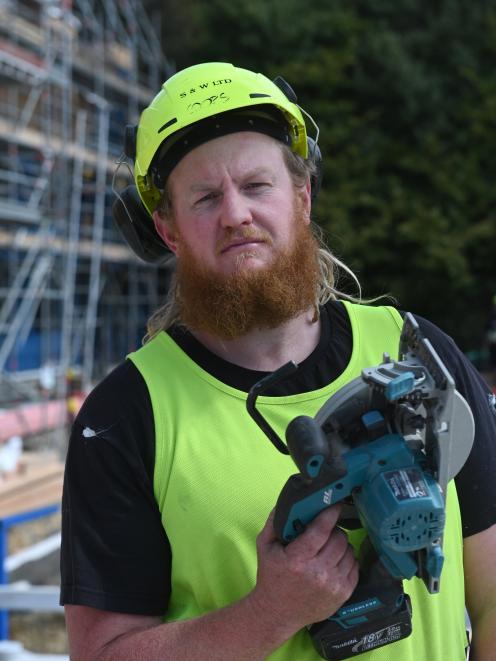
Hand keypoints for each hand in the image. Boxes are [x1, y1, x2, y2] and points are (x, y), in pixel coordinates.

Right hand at [250, 505, 358, 634]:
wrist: (277, 613)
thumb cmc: (271, 577)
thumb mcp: (265, 547)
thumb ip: (274, 523)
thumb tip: (287, 503)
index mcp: (297, 559)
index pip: (321, 530)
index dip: (330, 514)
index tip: (334, 505)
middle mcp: (317, 572)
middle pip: (339, 539)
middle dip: (334, 529)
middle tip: (326, 529)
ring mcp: (332, 585)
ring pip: (349, 551)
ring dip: (341, 544)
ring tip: (330, 545)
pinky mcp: (342, 594)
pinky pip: (354, 566)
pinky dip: (347, 559)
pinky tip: (336, 559)